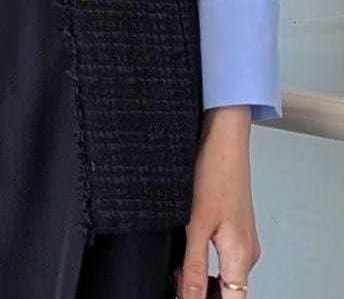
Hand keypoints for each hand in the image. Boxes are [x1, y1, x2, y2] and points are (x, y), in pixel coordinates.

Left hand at [173, 106, 260, 298]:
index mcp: (241, 256)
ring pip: (223, 273)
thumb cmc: (215, 172)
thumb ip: (195, 267)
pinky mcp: (235, 226)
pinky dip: (204, 258)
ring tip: (176, 265)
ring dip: (200, 275)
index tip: (185, 297)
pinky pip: (222, 255)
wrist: (223, 138)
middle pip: (227, 291)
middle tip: (175, 279)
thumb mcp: (197, 224)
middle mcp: (247, 251)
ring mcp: (242, 238)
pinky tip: (186, 248)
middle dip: (199, 291)